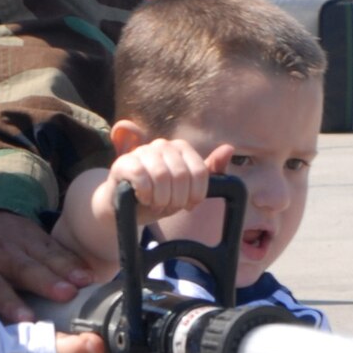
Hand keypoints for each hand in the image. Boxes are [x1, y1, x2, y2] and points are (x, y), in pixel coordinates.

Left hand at [0, 210, 91, 323]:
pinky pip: (58, 247)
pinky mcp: (38, 234)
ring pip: (46, 255)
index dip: (10, 304)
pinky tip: (89, 271)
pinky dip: (74, 260)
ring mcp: (21, 243)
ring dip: (68, 268)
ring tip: (86, 281)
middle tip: (67, 294)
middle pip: (26, 270)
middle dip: (47, 282)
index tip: (27, 318)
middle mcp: (1, 256)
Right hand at [97, 139, 235, 224]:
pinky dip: (146, 195)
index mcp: (181, 148)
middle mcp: (162, 145)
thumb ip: (210, 172)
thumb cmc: (160, 196)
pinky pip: (142, 178)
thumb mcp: (188, 189)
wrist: (126, 208)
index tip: (189, 205)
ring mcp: (142, 152)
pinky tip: (143, 199)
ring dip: (161, 199)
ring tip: (156, 205)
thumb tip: (229, 148)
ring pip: (162, 176)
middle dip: (177, 199)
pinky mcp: (124, 163)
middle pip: (182, 176)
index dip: (196, 195)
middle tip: (169, 207)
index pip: (200, 172)